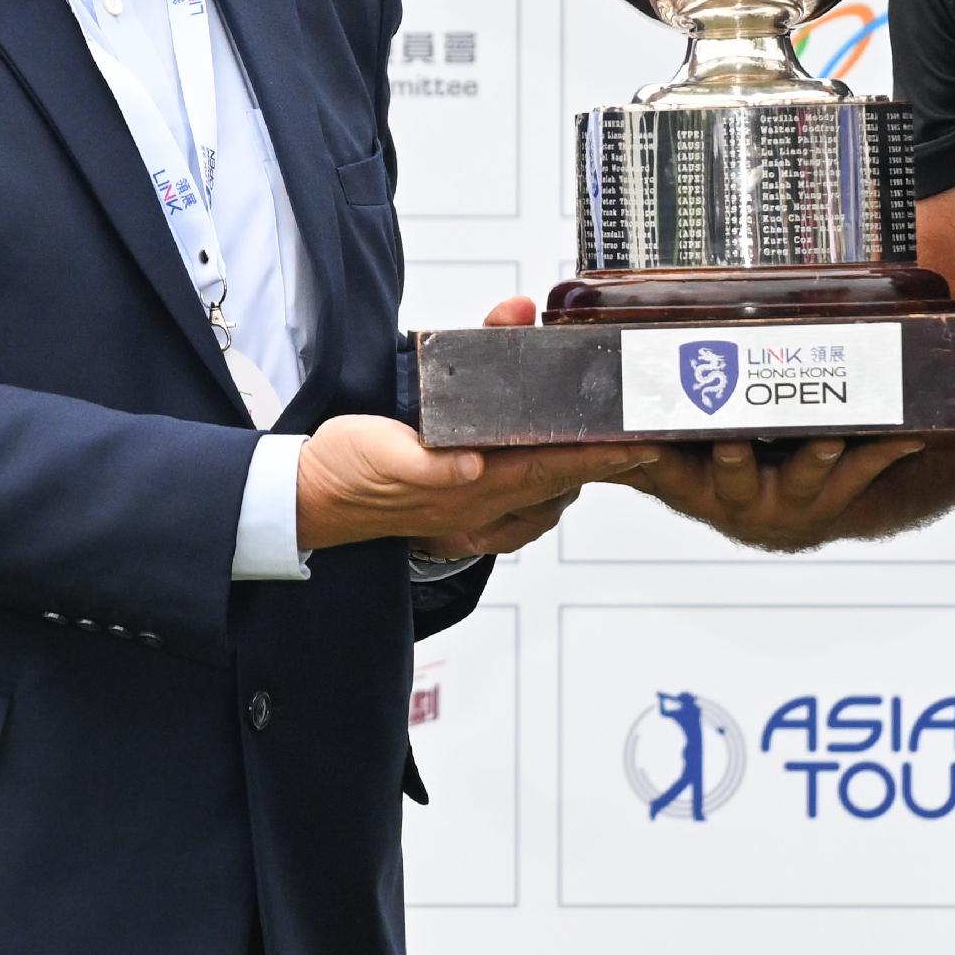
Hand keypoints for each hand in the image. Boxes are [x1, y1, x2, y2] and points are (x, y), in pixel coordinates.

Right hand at [294, 411, 658, 551]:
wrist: (306, 498)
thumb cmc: (342, 470)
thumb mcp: (380, 452)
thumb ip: (425, 460)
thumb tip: (472, 465)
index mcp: (468, 487)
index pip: (552, 464)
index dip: (600, 454)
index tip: (642, 442)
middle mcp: (477, 505)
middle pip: (559, 478)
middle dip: (606, 462)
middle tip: (648, 441)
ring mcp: (468, 512)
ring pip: (542, 494)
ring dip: (579, 475)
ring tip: (614, 457)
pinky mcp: (454, 509)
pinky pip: (514, 509)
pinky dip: (543, 494)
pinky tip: (550, 486)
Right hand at [629, 432, 936, 551]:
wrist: (782, 519)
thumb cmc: (715, 476)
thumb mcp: (668, 465)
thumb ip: (626, 442)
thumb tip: (566, 410)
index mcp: (696, 488)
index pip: (670, 473)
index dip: (658, 460)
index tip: (654, 440)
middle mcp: (741, 500)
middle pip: (735, 478)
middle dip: (734, 459)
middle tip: (734, 436)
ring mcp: (791, 500)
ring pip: (805, 477)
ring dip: (816, 454)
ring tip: (828, 435)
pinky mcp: (836, 494)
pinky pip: (864, 470)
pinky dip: (886, 448)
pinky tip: (909, 431)